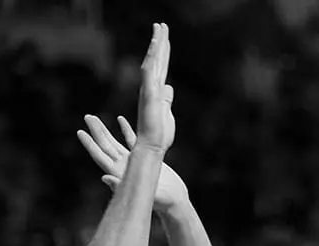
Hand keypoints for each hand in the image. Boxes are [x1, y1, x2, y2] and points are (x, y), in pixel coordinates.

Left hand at [77, 115, 187, 211]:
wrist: (174, 199)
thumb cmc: (161, 200)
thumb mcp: (143, 193)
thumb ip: (122, 186)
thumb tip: (103, 178)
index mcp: (120, 174)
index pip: (100, 156)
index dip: (89, 144)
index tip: (80, 132)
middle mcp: (123, 167)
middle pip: (105, 146)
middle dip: (96, 131)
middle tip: (87, 117)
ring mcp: (132, 161)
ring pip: (114, 142)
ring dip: (105, 130)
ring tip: (95, 118)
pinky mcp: (144, 157)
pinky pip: (131, 140)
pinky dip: (125, 129)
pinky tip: (120, 119)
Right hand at [136, 23, 174, 152]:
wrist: (152, 147)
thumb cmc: (159, 134)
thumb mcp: (166, 113)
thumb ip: (166, 99)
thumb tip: (169, 88)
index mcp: (156, 91)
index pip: (161, 66)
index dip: (162, 51)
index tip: (163, 35)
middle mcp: (151, 88)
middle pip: (157, 60)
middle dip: (159, 41)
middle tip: (161, 24)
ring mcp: (149, 91)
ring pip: (153, 63)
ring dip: (156, 45)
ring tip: (159, 29)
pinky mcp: (150, 96)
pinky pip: (150, 75)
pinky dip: (152, 60)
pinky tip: (154, 48)